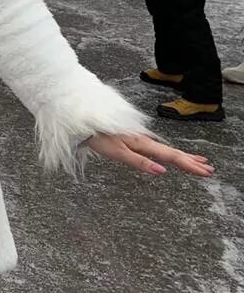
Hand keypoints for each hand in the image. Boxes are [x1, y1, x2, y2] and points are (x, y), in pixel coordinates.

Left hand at [86, 132, 212, 176]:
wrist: (84, 120)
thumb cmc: (99, 137)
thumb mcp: (118, 152)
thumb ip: (139, 162)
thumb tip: (162, 171)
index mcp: (143, 144)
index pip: (171, 156)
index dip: (189, 165)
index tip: (205, 172)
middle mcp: (144, 140)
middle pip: (172, 153)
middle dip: (191, 162)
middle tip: (209, 170)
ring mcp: (140, 139)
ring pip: (166, 149)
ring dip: (183, 156)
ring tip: (198, 162)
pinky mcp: (133, 139)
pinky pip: (157, 147)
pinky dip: (169, 152)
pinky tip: (170, 155)